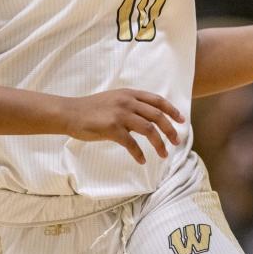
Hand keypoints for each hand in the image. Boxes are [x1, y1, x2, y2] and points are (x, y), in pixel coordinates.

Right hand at [63, 89, 184, 163]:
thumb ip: (130, 105)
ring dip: (159, 143)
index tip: (181, 120)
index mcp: (129, 94)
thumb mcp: (114, 99)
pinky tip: (142, 159)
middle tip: (177, 141)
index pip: (157, 100)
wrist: (71, 113)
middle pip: (157, 115)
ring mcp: (120, 114)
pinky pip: (131, 143)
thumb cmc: (91, 109)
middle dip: (170, 129)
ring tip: (164, 154)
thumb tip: (147, 118)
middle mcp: (127, 102)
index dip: (172, 110)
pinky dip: (139, 153)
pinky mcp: (112, 128)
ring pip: (149, 130)